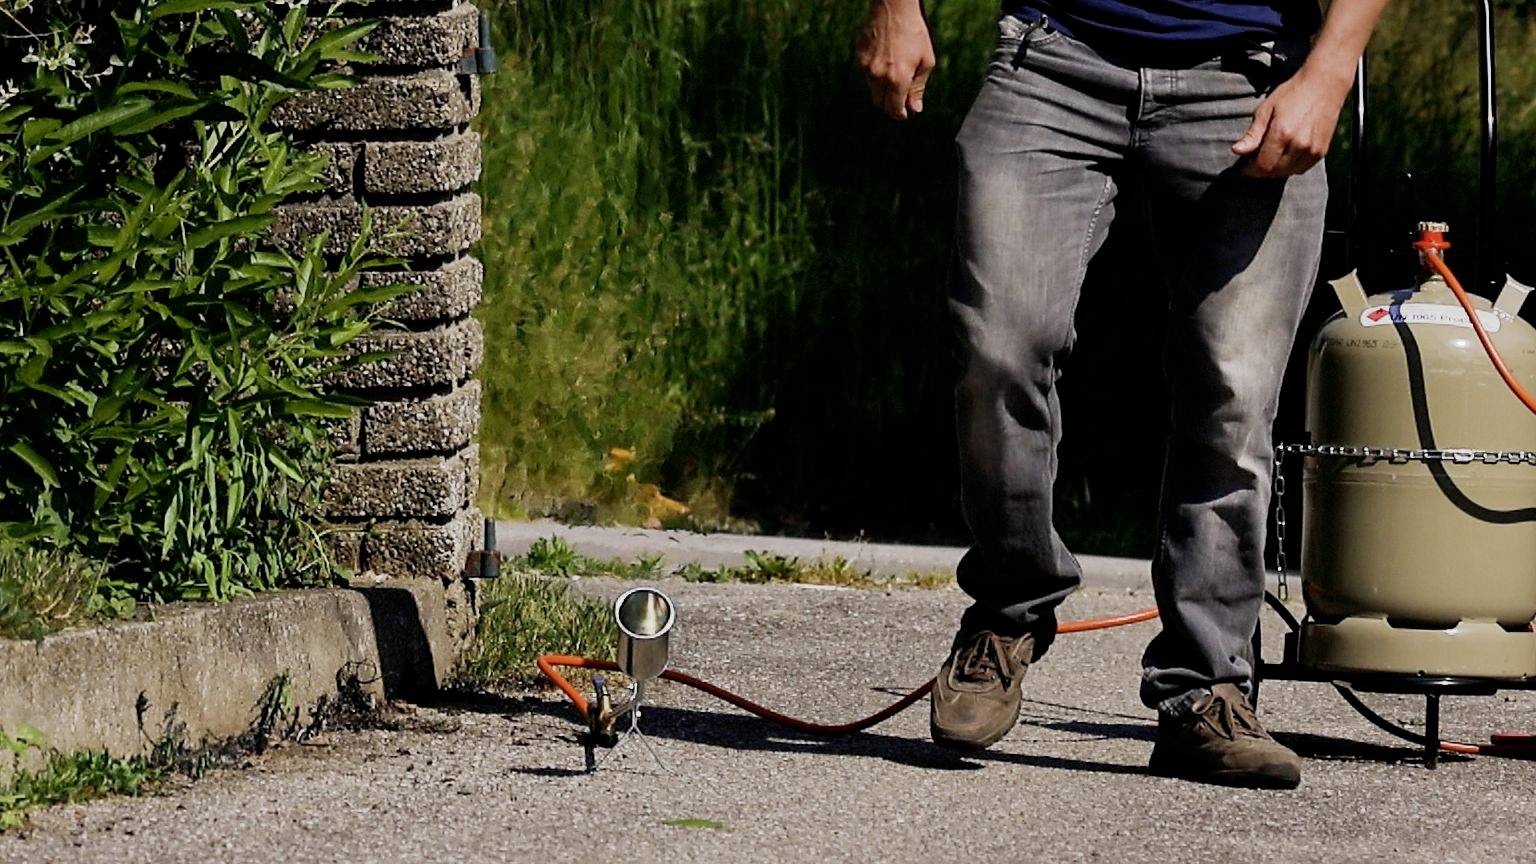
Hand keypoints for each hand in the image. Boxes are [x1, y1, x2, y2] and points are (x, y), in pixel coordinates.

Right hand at [856, 0, 935, 119]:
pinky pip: (866, 72)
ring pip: (872, 88)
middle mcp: (879, 76)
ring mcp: (866, 66)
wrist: (894, 9)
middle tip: (900, 100)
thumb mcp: (926, 61)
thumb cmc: (915, 34)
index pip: (894, 109)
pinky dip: (875, 72)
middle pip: (880, 103)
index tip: (904, 114)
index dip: (899, 114)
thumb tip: (915, 108)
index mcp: (898, 78)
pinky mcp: (859, 57)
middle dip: (890, 105)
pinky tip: (885, 58)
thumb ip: (919, 88)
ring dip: (883, 88)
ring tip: (894, 71)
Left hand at [1231, 65, 1351, 177]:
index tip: (1243, 166)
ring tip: (1268, 156)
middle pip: (1274, 171)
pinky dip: (1290, 167)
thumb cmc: (1292, 94)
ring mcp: (1313, 150)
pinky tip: (1284, 156)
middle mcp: (1299, 145)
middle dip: (1260, 170)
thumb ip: (1252, 134)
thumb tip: (1236, 151)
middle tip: (1253, 160)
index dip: (1249, 169)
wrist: (1325, 84)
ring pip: (1288, 172)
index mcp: (1282, 133)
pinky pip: (1301, 169)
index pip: (1262, 165)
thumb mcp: (1266, 110)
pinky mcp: (1322, 151)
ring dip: (1275, 170)